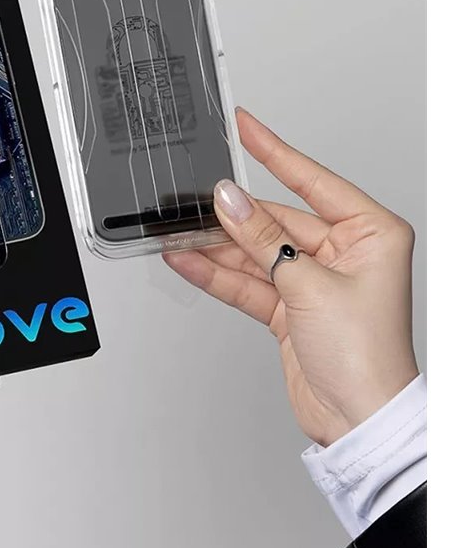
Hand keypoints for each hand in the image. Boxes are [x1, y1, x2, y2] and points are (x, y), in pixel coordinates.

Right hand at [164, 109, 417, 446]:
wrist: (357, 421)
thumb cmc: (366, 358)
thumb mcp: (309, 285)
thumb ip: (262, 239)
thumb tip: (229, 202)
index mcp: (368, 233)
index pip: (312, 180)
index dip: (274, 151)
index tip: (245, 127)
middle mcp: (341, 253)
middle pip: (274, 220)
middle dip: (232, 216)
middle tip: (194, 200)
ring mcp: (312, 280)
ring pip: (254, 251)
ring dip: (216, 247)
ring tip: (179, 233)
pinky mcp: (289, 306)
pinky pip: (246, 280)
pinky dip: (217, 274)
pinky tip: (187, 260)